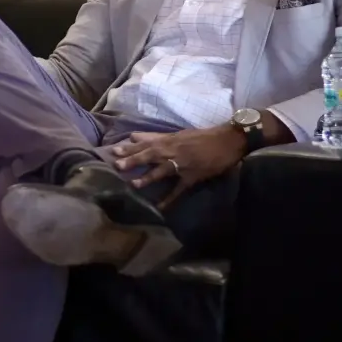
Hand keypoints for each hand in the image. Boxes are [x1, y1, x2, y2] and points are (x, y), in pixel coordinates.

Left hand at [111, 125, 246, 207]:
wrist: (227, 140)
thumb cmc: (202, 136)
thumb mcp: (177, 133)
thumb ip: (155, 136)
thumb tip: (133, 136)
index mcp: (169, 140)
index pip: (145, 143)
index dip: (129, 147)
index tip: (113, 150)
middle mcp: (173, 151)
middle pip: (150, 155)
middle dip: (133, 160)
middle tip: (117, 165)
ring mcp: (182, 164)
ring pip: (162, 171)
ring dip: (148, 178)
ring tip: (134, 185)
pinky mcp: (192, 177)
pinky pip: (179, 189)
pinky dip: (170, 199)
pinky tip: (160, 208)